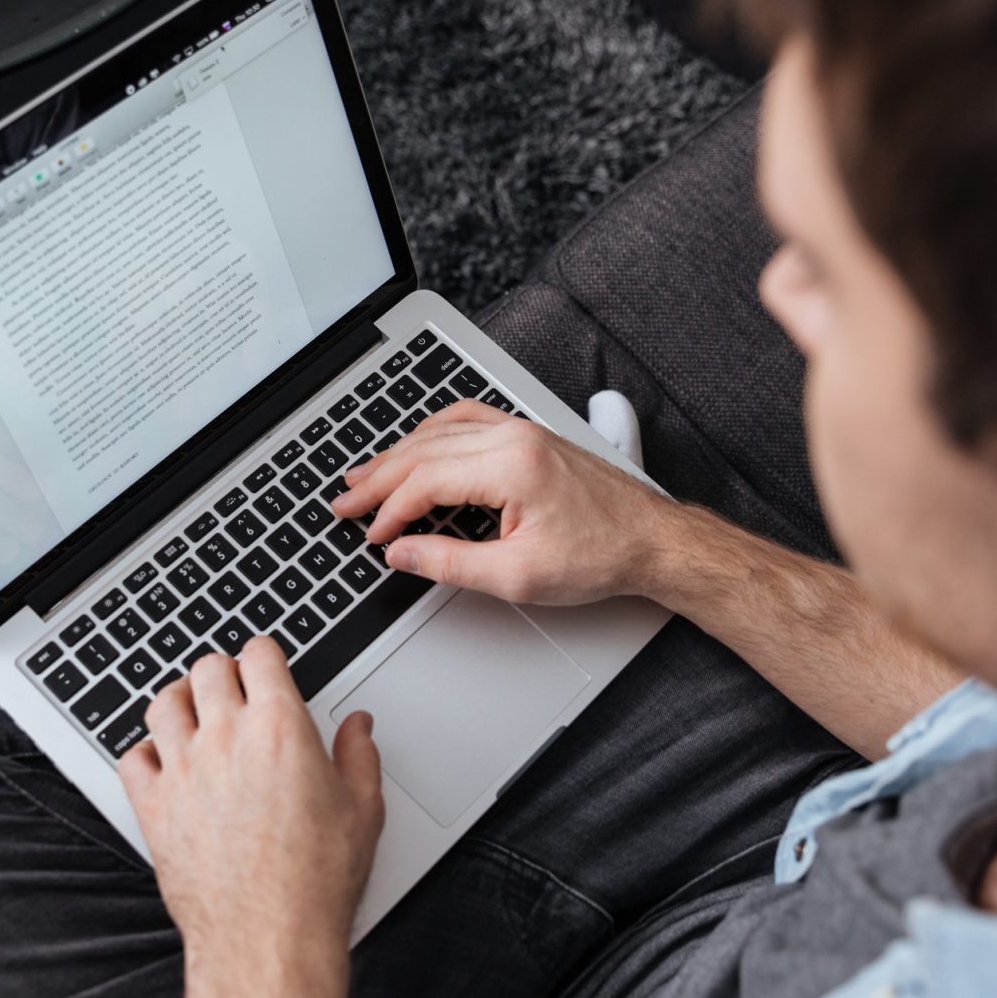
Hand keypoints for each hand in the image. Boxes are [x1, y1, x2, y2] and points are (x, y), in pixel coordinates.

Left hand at [119, 639, 383, 997]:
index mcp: (280, 726)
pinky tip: (161, 761)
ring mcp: (183, 770)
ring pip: (162, 704)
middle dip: (221, 672)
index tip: (265, 664)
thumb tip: (359, 727)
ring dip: (178, 701)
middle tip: (230, 688)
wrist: (267, 936)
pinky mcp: (153, 807)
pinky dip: (143, 752)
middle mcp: (225, 738)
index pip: (258, 655)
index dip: (263, 654)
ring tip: (190, 711)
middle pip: (206, 669)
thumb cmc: (315, 880)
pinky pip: (131, 758)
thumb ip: (360, 756)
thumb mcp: (364, 809)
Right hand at [331, 399, 673, 604]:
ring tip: (366, 476)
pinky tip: (416, 449)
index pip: (426, 480)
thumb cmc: (601, 555)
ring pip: (441, 430)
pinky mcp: (529, 436)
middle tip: (345, 503)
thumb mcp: (518, 575)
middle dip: (379, 479)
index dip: (389, 510)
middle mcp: (514, 438)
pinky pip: (466, 421)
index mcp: (511, 467)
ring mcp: (523, 431)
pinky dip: (431, 436)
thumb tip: (402, 552)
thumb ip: (450, 562)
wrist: (651, 541)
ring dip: (399, 453)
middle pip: (425, 450)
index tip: (371, 535)